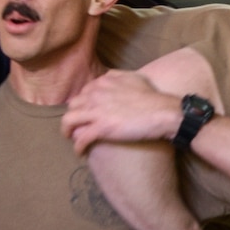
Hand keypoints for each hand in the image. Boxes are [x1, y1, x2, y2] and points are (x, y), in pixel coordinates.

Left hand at [62, 70, 183, 152]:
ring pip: (69, 120)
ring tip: (71, 139)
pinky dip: (78, 147)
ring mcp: (97, 111)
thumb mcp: (134, 78)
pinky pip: (81, 138)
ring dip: (67, 131)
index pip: (83, 93)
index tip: (86, 114)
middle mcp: (96, 94)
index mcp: (103, 81)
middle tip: (77, 127)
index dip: (83, 105)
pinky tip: (80, 153)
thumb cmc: (152, 97)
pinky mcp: (101, 128)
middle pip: (73, 106)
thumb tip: (108, 77)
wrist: (161, 112)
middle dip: (73, 116)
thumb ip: (118, 76)